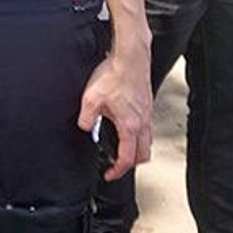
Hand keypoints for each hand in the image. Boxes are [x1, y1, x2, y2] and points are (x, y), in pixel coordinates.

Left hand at [77, 38, 152, 181]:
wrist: (130, 58)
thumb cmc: (114, 75)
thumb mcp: (91, 99)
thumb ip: (86, 118)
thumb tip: (85, 128)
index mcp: (129, 125)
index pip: (127, 158)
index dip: (117, 171)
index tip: (109, 175)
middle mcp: (142, 122)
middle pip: (143, 155)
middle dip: (131, 165)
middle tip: (118, 167)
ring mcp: (147, 114)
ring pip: (148, 142)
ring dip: (137, 151)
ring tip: (124, 150)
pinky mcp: (148, 105)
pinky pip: (147, 129)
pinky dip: (139, 136)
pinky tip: (128, 128)